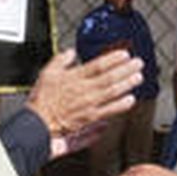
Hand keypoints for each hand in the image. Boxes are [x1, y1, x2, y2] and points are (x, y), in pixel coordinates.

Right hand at [27, 48, 141, 154]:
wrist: (39, 122)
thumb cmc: (42, 100)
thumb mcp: (47, 73)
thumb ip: (60, 60)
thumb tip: (70, 53)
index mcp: (74, 77)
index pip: (98, 65)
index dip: (113, 58)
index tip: (124, 54)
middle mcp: (84, 89)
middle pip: (109, 77)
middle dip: (126, 69)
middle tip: (138, 63)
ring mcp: (89, 104)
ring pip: (112, 92)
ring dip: (127, 84)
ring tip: (138, 77)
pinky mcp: (90, 118)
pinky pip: (109, 110)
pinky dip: (121, 105)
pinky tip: (130, 100)